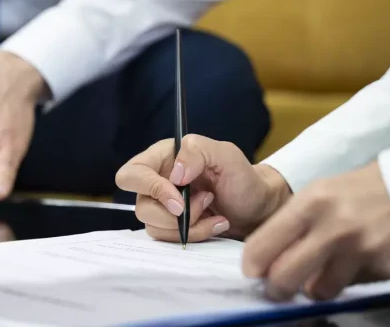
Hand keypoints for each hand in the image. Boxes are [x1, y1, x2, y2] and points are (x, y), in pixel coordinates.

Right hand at [115, 135, 290, 242]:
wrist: (258, 207)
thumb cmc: (243, 177)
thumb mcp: (226, 155)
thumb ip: (198, 151)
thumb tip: (174, 174)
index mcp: (163, 158)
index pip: (132, 173)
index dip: (149, 188)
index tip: (179, 199)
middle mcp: (157, 181)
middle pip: (141, 206)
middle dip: (173, 214)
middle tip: (204, 204)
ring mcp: (162, 207)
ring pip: (154, 226)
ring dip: (189, 224)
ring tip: (214, 211)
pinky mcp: (172, 227)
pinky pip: (169, 238)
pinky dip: (195, 234)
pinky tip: (215, 223)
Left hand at [242, 161, 389, 300]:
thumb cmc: (355, 191)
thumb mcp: (316, 194)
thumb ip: (289, 224)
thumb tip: (261, 257)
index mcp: (310, 204)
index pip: (264, 245)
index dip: (253, 264)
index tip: (252, 270)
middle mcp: (334, 228)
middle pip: (285, 277)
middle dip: (276, 287)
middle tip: (276, 286)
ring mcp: (362, 250)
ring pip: (319, 291)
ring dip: (314, 286)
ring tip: (319, 270)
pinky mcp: (385, 268)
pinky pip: (351, 287)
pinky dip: (345, 280)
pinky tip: (352, 261)